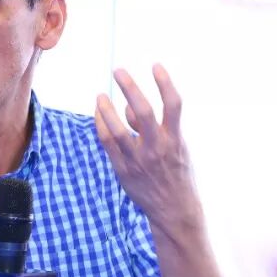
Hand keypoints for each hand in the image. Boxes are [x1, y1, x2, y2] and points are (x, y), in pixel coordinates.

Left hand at [95, 63, 201, 231]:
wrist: (174, 210)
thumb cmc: (178, 174)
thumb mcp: (178, 148)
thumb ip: (157, 127)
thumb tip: (129, 107)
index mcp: (176, 140)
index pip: (173, 105)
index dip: (165, 83)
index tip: (155, 65)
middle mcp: (157, 148)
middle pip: (142, 111)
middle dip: (130, 87)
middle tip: (118, 70)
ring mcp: (139, 160)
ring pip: (117, 128)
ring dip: (106, 108)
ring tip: (100, 95)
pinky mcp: (123, 170)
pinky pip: (107, 143)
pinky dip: (101, 125)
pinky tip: (98, 114)